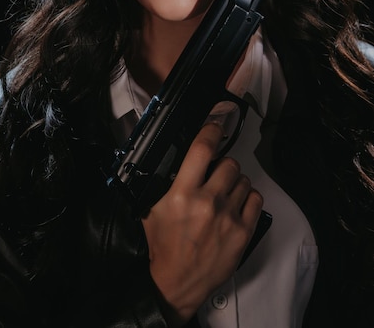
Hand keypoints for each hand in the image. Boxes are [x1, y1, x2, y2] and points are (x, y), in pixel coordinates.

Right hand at [141, 121, 262, 326]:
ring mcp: (228, 217)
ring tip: (224, 194)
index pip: (202, 149)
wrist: (176, 283)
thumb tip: (184, 159)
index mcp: (182, 193)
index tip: (214, 126)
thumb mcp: (154, 209)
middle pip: (229, 163)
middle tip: (215, 175)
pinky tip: (236, 205)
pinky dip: (248, 198)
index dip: (210, 131)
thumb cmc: (163, 247)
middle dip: (222, 165)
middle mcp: (208, 202)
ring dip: (235, 182)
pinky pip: (256, 199)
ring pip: (243, 180)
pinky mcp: (243, 232)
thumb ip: (169, 183)